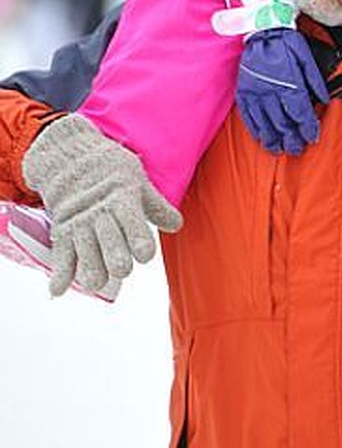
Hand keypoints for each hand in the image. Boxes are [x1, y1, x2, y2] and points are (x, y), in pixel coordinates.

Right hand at [22, 114, 182, 296]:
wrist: (69, 157)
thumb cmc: (111, 170)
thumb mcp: (138, 181)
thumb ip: (156, 206)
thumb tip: (177, 226)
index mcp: (122, 198)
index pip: (131, 220)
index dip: (139, 239)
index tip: (145, 255)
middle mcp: (99, 212)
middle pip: (107, 240)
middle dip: (115, 257)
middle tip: (122, 270)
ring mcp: (79, 223)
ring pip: (84, 251)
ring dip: (90, 269)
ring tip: (97, 282)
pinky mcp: (63, 231)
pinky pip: (60, 254)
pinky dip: (59, 273)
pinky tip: (59, 290)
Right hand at [236, 28, 329, 154]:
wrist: (261, 29)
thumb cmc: (287, 43)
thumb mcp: (307, 58)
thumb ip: (315, 81)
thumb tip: (324, 100)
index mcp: (290, 83)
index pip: (300, 113)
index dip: (307, 128)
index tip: (311, 137)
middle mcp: (271, 91)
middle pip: (282, 122)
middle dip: (291, 138)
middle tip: (296, 149)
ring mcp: (255, 92)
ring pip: (265, 123)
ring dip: (273, 139)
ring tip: (279, 149)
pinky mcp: (244, 91)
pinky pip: (248, 116)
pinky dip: (255, 129)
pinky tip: (261, 138)